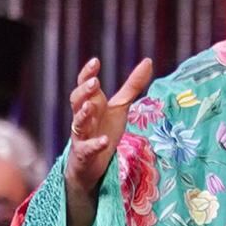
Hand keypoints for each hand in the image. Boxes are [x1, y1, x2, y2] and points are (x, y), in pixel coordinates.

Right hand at [61, 55, 157, 206]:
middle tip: (94, 82)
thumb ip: (132, 86)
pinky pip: (87, 148)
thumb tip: (148, 61)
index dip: (87, 73)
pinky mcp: (84, 154)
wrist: (91, 165)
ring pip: (77, 123)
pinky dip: (95, 144)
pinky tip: (104, 141)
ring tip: (91, 106)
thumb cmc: (103, 130)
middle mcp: (83, 118)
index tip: (95, 61)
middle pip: (76, 101)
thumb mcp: (120, 107)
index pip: (84, 85)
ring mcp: (81, 136)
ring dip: (83, 114)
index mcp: (91, 104)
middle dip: (84, 91)